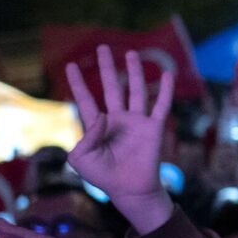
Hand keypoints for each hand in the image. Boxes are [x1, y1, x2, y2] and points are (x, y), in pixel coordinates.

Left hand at [65, 47, 174, 232]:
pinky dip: (164, 91)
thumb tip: (101, 117)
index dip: (78, 83)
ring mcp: (136, 122)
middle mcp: (117, 119)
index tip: (70, 66)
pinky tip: (167, 75)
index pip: (86, 100)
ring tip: (131, 54)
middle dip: (107, 68)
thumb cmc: (102, 177)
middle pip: (112, 87)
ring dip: (133, 72)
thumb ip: (84, 138)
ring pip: (135, 91)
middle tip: (102, 48)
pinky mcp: (153, 128)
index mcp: (97, 126)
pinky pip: (161, 106)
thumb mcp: (81, 159)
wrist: (129, 190)